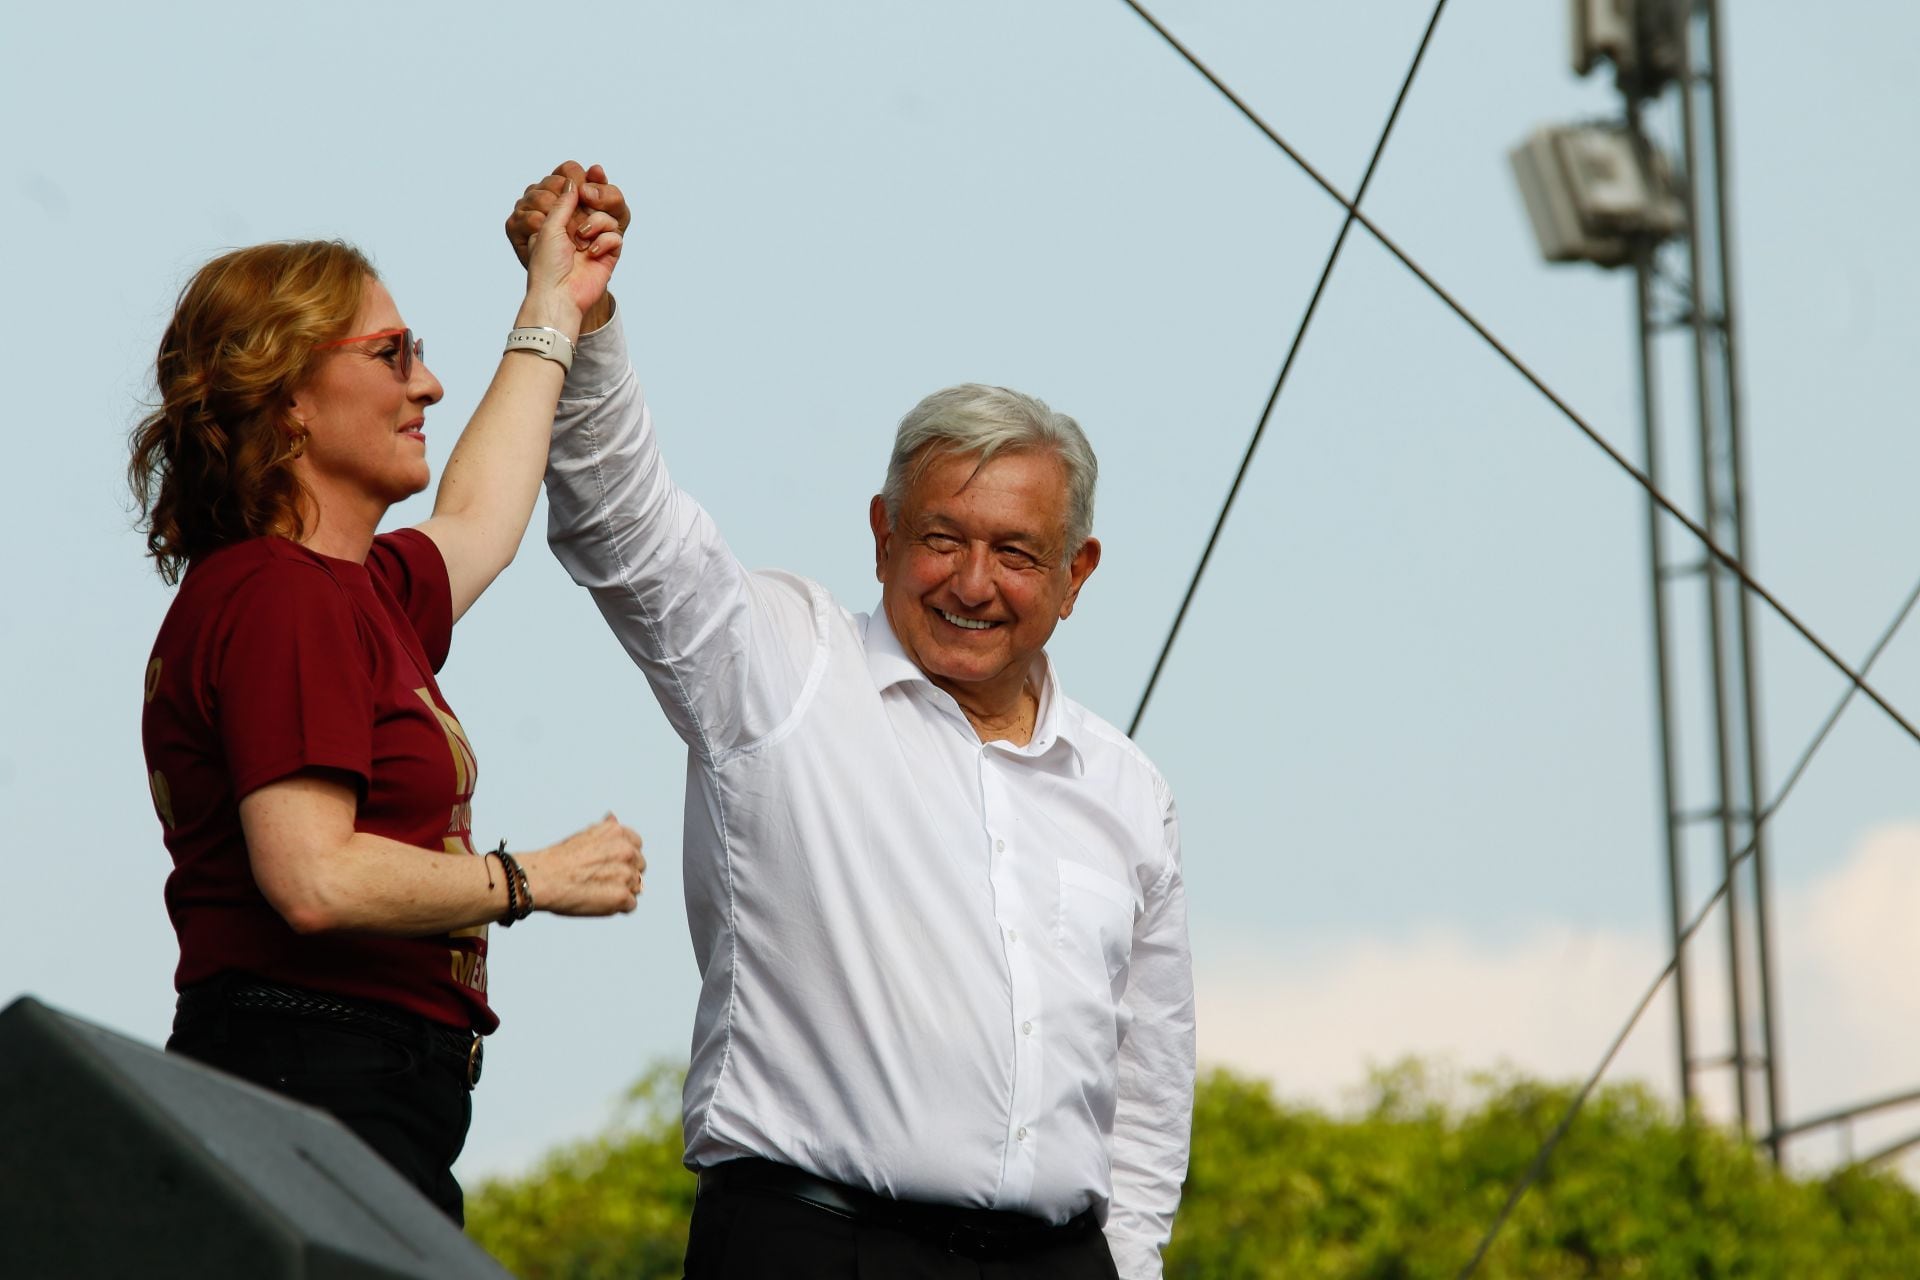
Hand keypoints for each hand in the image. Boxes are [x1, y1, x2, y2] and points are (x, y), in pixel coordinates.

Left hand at [509, 161, 631, 332]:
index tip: (582, 182)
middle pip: (595, 205)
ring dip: (596, 223)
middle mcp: (578, 232)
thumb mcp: (549, 226)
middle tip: (587, 197)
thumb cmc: (547, 265)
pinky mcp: (608, 256)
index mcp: (560, 224)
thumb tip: (572, 182)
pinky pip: (616, 237)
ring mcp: (594, 243)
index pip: (575, 200)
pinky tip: (592, 253)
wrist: (559, 295)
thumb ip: (563, 203)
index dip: (580, 190)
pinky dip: (606, 241)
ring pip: (607, 219)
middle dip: (592, 202)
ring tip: (583, 238)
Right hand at [521, 814, 645, 916]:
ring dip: (621, 890)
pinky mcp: (622, 897)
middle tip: (600, 879)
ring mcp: (626, 874)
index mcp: (618, 833)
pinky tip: (598, 902)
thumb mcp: (584, 834)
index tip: (608, 863)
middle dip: (625, 874)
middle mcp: (627, 851)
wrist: (543, 878)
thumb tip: (613, 817)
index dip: (623, 857)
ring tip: (596, 891)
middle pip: (639, 867)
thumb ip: (605, 829)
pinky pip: (630, 905)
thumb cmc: (558, 859)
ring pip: (636, 887)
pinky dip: (617, 907)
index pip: (636, 845)